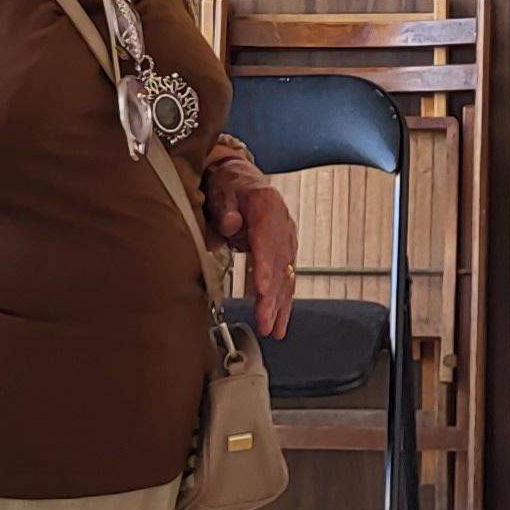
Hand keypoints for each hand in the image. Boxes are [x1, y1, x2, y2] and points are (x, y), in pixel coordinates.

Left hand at [210, 176, 297, 336]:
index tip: (261, 289)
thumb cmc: (231, 185)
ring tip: (273, 330)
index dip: (265, 266)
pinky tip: (280, 323)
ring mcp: (286, 239)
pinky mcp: (284, 253)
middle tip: (265, 321)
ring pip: (285, 277)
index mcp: (268, 205)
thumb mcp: (223, 189)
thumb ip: (226, 208)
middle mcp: (283, 224)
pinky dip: (284, 303)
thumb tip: (231, 225)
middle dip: (272, 296)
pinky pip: (286, 280)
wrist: (243, 179)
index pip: (267, 239)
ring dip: (279, 306)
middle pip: (279, 264)